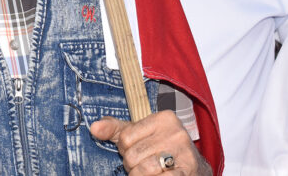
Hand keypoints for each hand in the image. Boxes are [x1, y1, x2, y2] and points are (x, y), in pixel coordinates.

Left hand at [90, 111, 208, 175]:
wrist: (193, 165)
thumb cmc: (161, 147)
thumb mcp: (139, 133)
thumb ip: (116, 129)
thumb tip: (94, 128)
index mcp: (163, 119)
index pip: (125, 137)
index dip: (125, 149)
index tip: (135, 150)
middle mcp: (175, 132)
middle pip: (133, 155)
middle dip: (132, 165)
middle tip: (141, 164)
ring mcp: (183, 152)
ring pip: (144, 170)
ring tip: (146, 172)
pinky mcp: (188, 170)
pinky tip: (157, 175)